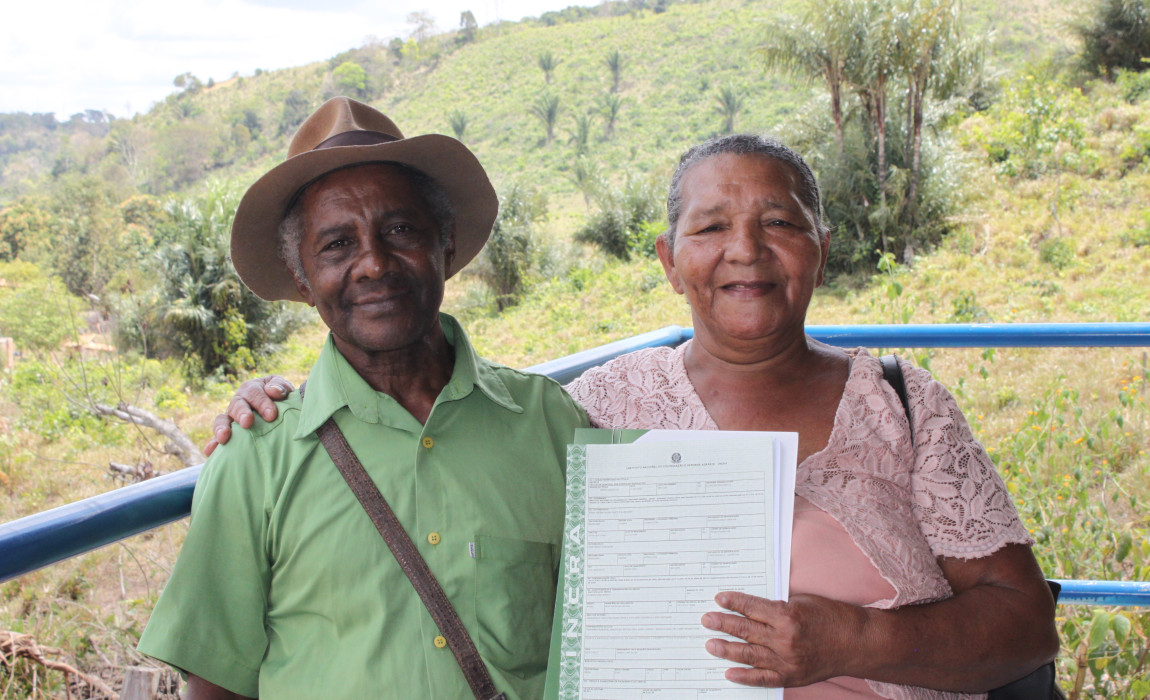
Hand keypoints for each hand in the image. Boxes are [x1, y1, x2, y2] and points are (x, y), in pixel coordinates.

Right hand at [202, 376, 294, 455]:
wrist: (281, 410)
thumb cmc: (281, 398)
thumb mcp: (283, 388)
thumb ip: (280, 386)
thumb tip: (273, 392)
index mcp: (252, 389)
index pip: (254, 393)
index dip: (261, 403)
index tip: (271, 415)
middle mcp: (239, 402)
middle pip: (237, 405)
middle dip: (242, 414)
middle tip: (247, 423)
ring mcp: (232, 418)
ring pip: (222, 420)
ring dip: (222, 428)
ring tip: (223, 438)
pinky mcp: (229, 433)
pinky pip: (218, 438)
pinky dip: (213, 444)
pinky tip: (210, 452)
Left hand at [700, 591, 864, 687]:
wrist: (857, 643)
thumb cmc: (832, 617)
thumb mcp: (803, 602)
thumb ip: (777, 608)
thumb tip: (751, 610)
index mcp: (788, 616)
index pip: (752, 608)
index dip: (734, 603)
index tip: (718, 599)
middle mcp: (785, 640)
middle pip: (746, 631)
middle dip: (723, 624)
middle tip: (706, 620)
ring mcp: (788, 661)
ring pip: (750, 655)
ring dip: (727, 650)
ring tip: (710, 645)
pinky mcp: (792, 676)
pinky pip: (763, 679)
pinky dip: (745, 677)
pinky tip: (729, 673)